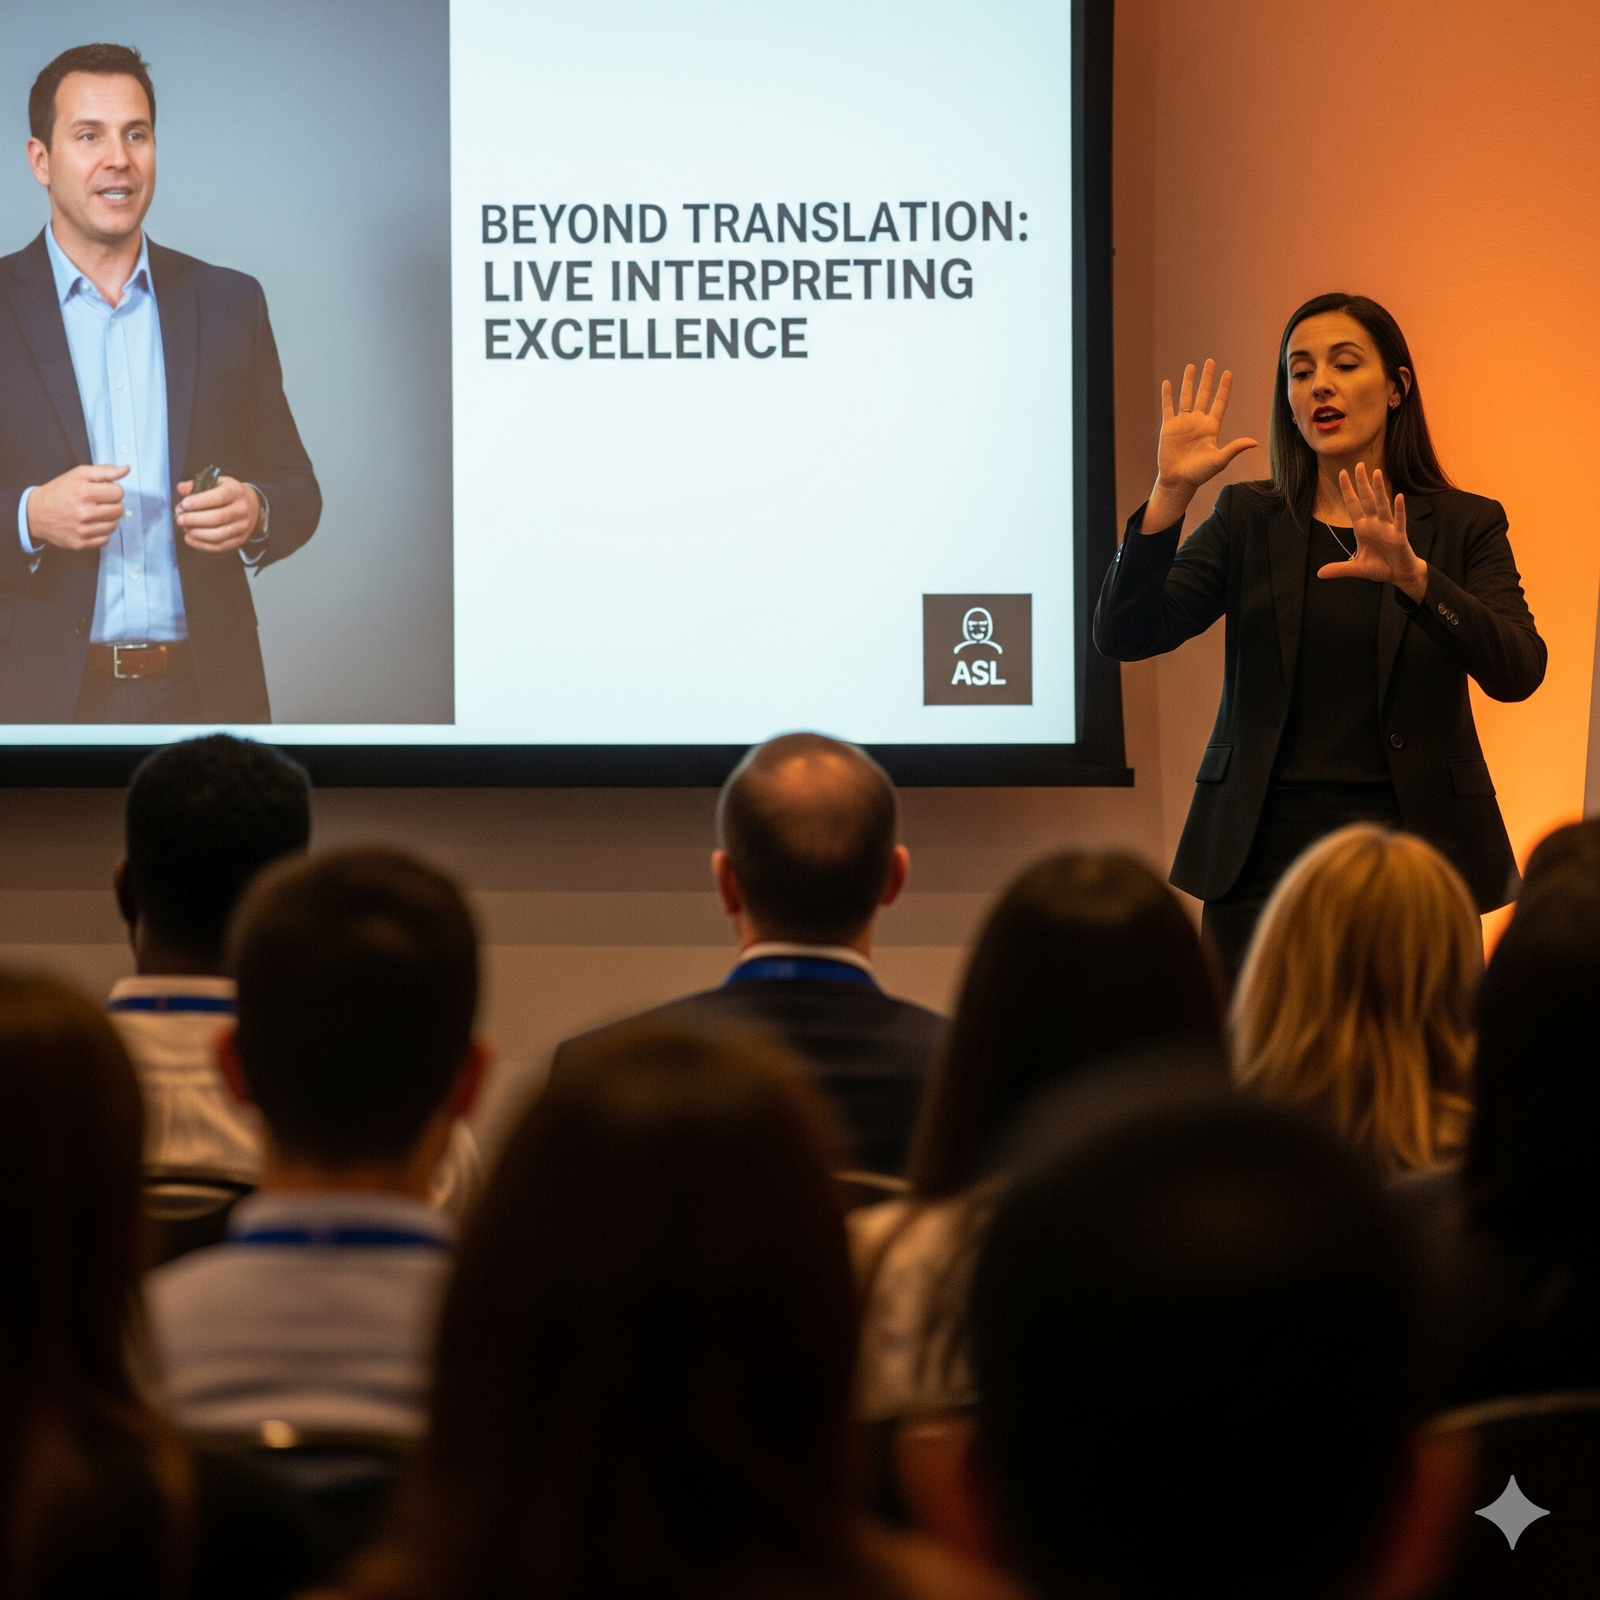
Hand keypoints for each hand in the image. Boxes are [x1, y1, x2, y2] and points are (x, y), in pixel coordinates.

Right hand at [24, 464, 128, 551]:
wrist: (36, 513)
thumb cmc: (60, 491)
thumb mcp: (79, 474)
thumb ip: (105, 471)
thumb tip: (127, 469)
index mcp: (85, 492)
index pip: (119, 493)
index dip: (111, 490)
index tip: (101, 491)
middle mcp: (85, 512)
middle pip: (119, 510)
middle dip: (111, 504)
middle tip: (97, 503)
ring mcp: (83, 530)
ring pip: (114, 526)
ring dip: (107, 519)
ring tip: (93, 514)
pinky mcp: (81, 544)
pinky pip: (106, 539)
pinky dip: (101, 533)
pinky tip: (90, 525)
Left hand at [176, 475, 260, 552]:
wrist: (253, 507)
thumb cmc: (229, 493)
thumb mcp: (217, 483)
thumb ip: (198, 485)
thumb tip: (181, 488)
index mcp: (235, 492)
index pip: (219, 497)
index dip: (200, 502)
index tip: (184, 505)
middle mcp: (241, 510)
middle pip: (218, 518)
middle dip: (195, 519)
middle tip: (179, 519)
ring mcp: (242, 527)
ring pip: (219, 534)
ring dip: (198, 533)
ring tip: (184, 529)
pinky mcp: (240, 540)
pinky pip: (220, 546)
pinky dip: (202, 545)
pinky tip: (190, 539)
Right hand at [1144, 360, 1257, 531]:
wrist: (1178, 481)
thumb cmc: (1200, 473)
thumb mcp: (1219, 460)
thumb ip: (1234, 448)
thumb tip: (1254, 442)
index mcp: (1211, 427)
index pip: (1219, 402)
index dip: (1224, 388)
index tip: (1228, 373)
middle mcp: (1198, 421)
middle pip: (1204, 394)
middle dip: (1207, 378)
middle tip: (1211, 361)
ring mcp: (1183, 423)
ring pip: (1186, 397)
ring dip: (1188, 382)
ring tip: (1191, 367)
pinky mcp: (1169, 427)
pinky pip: (1168, 407)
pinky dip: (1168, 396)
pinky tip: (1168, 383)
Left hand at [1317, 464, 1427, 600]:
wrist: (1399, 575)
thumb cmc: (1380, 567)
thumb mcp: (1355, 568)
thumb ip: (1338, 568)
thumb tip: (1319, 574)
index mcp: (1362, 529)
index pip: (1353, 505)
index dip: (1348, 491)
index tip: (1342, 474)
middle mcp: (1374, 524)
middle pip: (1367, 500)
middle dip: (1362, 483)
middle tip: (1359, 465)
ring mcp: (1387, 528)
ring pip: (1382, 505)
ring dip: (1378, 490)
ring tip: (1376, 473)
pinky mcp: (1399, 536)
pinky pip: (1399, 520)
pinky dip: (1398, 509)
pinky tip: (1398, 497)